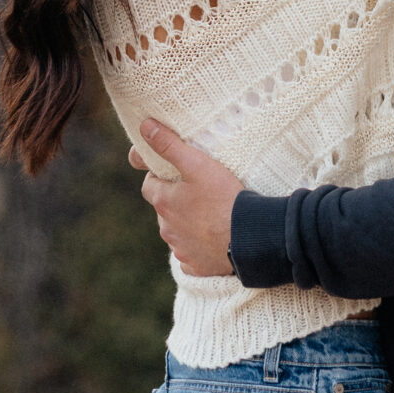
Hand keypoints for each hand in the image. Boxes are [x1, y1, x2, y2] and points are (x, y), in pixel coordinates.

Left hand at [129, 118, 246, 276]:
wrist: (248, 238)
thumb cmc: (223, 198)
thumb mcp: (197, 164)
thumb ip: (170, 145)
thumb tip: (145, 127)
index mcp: (164, 202)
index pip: (149, 184)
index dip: (160, 176)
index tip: (178, 172)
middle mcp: (167, 228)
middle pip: (163, 209)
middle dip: (175, 200)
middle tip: (199, 190)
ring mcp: (180, 249)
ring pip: (176, 232)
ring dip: (186, 223)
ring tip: (210, 212)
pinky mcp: (195, 265)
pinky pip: (190, 254)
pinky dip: (197, 246)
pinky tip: (213, 237)